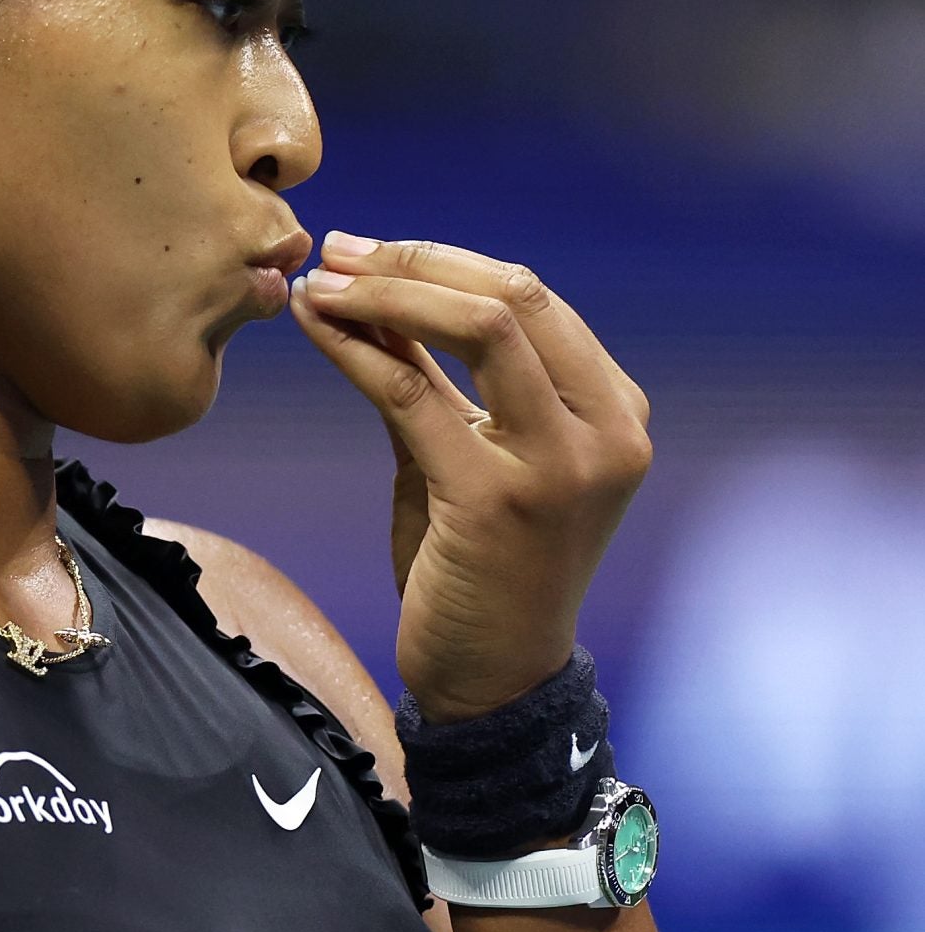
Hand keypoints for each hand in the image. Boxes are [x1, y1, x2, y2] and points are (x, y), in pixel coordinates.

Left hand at [290, 235, 652, 722]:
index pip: (533, 298)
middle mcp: (606, 430)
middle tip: (338, 251)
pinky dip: (357, 351)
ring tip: (322, 282)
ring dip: (386, 293)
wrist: (494, 681)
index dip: (442, 262)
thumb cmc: (482, 569)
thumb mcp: (469, 455)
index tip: (368, 251)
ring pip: (480, 327)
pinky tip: (317, 328)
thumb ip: (436, 378)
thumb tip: (374, 289)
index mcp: (614, 410)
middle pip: (514, 295)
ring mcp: (560, 465)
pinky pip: (413, 396)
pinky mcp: (496, 501)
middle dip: (414, 262)